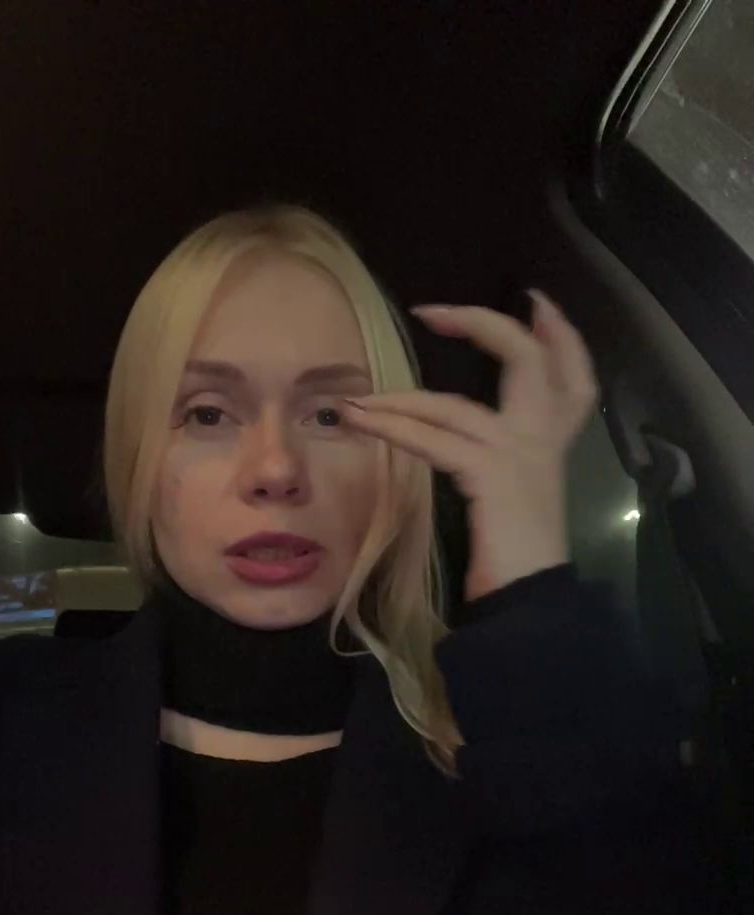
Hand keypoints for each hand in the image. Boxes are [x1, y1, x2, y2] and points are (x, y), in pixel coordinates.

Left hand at [341, 290, 598, 600]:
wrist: (527, 596)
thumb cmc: (514, 558)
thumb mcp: (509, 496)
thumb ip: (493, 461)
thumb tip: (452, 439)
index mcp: (553, 445)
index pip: (574, 375)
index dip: (561, 334)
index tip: (537, 302)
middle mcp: (543, 439)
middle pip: (529, 360)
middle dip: (483, 324)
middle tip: (434, 310)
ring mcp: (519, 452)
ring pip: (453, 406)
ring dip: (397, 401)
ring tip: (356, 402)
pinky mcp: (490, 471)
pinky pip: (432, 438)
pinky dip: (393, 427)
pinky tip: (363, 422)